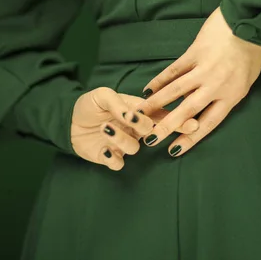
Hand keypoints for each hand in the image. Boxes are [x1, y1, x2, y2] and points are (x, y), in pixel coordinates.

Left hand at [70, 87, 198, 169]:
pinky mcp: (110, 158)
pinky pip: (118, 164)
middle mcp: (134, 130)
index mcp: (137, 112)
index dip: (177, 120)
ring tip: (105, 127)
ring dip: (120, 138)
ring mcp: (123, 144)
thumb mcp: (102, 95)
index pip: (161, 116)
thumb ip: (119, 103)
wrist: (68, 121)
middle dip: (145, 127)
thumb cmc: (90, 105)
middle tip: (131, 120)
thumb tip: (132, 115)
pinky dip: (113, 158)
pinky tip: (104, 149)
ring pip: (133, 148)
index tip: (192, 123)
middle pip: (151, 132)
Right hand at [135, 6, 260, 156]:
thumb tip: (205, 104)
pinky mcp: (194, 52)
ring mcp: (204, 69)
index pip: (208, 124)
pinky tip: (148, 89)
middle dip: (167, 126)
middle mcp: (216, 86)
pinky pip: (174, 70)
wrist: (249, 22)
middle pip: (188, 111)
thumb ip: (226, 94)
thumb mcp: (246, 81)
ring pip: (176, 90)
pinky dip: (160, 80)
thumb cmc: (251, 53)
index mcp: (231, 96)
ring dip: (157, 103)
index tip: (173, 150)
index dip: (190, 139)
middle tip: (149, 139)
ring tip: (141, 113)